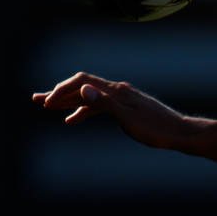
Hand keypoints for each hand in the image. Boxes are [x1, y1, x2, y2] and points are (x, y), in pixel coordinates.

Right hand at [30, 72, 190, 148]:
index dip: (62, 90)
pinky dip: (82, 111)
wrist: (180, 133)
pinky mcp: (125, 109)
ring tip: (48, 108)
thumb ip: (104, 103)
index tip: (46, 102)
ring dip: (68, 102)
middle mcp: (117, 91)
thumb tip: (82, 89)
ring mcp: (121, 99)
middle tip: (36, 100)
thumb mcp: (128, 118)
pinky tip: (73, 120)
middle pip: (82, 87)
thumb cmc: (156, 128)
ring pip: (88, 97)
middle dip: (59, 93)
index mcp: (115, 91)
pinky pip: (98, 107)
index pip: (82, 82)